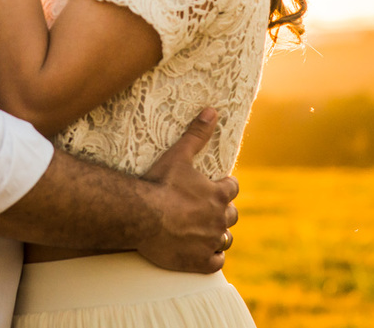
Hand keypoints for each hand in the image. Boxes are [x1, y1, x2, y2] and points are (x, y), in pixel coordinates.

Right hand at [136, 108, 239, 273]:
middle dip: (222, 212)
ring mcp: (211, 242)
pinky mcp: (200, 262)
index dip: (224, 186)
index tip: (215, 186)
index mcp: (219, 194)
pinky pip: (216, 263)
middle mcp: (220, 219)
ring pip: (225, 240)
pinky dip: (211, 258)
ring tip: (204, 232)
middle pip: (231, 216)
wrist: (141, 216)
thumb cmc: (160, 184)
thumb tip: (212, 111)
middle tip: (206, 210)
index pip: (233, 188)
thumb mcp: (179, 155)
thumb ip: (197, 134)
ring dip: (218, 235)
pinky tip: (201, 253)